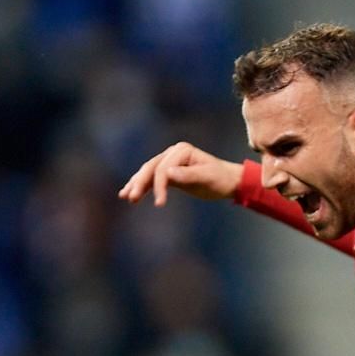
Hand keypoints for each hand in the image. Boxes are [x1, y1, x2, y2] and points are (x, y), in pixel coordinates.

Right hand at [117, 141, 242, 206]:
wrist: (229, 182)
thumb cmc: (220, 179)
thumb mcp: (207, 178)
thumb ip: (188, 175)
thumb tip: (167, 173)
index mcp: (182, 150)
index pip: (163, 168)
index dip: (159, 186)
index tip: (160, 204)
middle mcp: (173, 153)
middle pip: (151, 168)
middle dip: (140, 183)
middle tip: (131, 198)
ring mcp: (170, 161)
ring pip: (148, 172)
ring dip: (137, 184)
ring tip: (125, 196)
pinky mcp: (170, 172)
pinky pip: (153, 179)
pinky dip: (143, 186)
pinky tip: (132, 195)